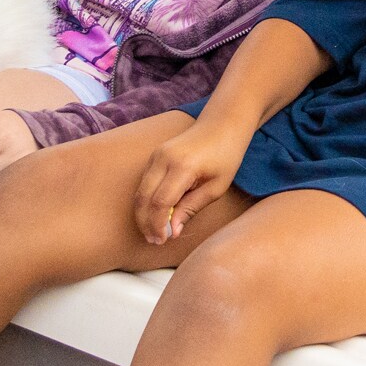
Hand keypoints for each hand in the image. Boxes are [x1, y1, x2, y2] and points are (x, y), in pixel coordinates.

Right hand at [133, 117, 248, 244]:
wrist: (222, 124)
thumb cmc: (226, 155)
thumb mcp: (217, 186)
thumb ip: (192, 208)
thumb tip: (172, 231)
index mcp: (183, 166)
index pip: (160, 202)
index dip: (157, 225)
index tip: (162, 240)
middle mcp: (164, 159)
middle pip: (143, 198)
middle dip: (145, 222)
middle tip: (154, 241)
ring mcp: (156, 155)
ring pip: (140, 191)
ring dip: (143, 213)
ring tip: (153, 232)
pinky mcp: (154, 155)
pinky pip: (144, 182)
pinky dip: (146, 201)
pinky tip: (155, 214)